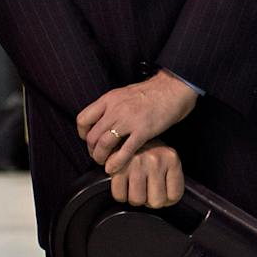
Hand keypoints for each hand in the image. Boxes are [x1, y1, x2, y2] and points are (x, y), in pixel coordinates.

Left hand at [77, 71, 198, 173]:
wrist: (173, 88)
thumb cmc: (153, 92)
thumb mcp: (125, 94)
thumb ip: (112, 107)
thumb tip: (104, 121)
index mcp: (109, 99)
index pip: (83, 119)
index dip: (83, 134)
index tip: (90, 140)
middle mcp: (115, 109)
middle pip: (92, 136)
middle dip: (92, 150)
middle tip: (98, 155)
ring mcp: (128, 120)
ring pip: (104, 144)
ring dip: (101, 158)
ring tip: (104, 163)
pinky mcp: (143, 131)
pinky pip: (124, 151)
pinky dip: (116, 162)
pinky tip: (114, 168)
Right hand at [111, 141, 185, 208]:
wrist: (126, 134)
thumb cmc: (148, 150)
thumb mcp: (166, 158)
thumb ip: (170, 178)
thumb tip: (166, 202)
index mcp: (171, 159)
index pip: (174, 195)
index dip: (168, 200)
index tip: (163, 195)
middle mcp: (155, 161)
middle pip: (156, 202)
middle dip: (151, 201)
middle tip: (148, 193)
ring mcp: (136, 164)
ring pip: (137, 200)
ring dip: (136, 199)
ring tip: (137, 189)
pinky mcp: (118, 167)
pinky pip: (119, 195)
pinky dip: (121, 196)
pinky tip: (125, 187)